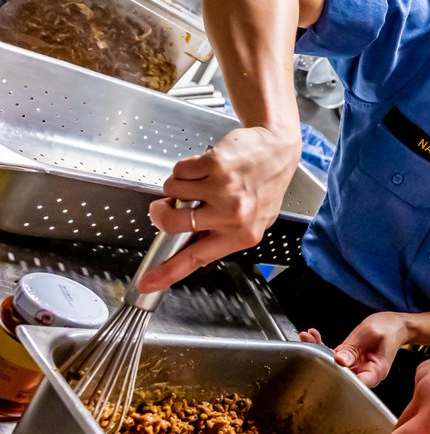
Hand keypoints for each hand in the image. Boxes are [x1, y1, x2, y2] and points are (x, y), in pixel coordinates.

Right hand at [139, 126, 299, 291]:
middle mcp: (233, 216)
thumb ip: (222, 234)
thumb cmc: (266, 184)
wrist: (279, 150)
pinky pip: (179, 170)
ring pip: (172, 192)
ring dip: (180, 185)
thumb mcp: (253, 220)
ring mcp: (224, 190)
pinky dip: (187, 167)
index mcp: (242, 236)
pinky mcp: (216, 166)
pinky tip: (207, 167)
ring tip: (204, 181)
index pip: (197, 258)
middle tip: (168, 205)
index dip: (167, 272)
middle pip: (171, 223)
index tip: (147, 283)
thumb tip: (187, 242)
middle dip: (161, 212)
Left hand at [318, 312, 413, 387]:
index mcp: (375, 372)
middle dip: (321, 360)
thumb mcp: (371, 334)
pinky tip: (313, 336)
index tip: (326, 366)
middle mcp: (364, 373)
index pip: (355, 383)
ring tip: (307, 336)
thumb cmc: (389, 328)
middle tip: (309, 344)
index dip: (339, 377)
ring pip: (332, 364)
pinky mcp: (349, 360)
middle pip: (340, 374)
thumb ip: (354, 348)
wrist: (394, 324)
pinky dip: (322, 346)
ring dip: (317, 350)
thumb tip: (339, 360)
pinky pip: (333, 357)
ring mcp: (355, 367)